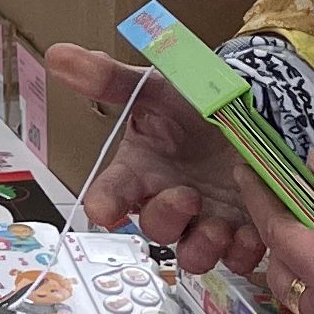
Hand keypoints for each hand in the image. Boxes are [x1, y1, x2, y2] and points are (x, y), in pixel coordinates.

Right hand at [46, 41, 275, 275]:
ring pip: (192, 255)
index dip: (104, 204)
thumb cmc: (196, 105)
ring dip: (202, 247)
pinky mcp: (242, 234)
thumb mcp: (158, 88)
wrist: (255, 110)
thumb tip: (58, 54)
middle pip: (155, 229)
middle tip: (188, 196)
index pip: (111, 193)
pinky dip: (244, 251)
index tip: (102, 210)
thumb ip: (111, 79)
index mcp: (141, 171)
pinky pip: (239, 259)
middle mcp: (170, 202)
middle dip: (167, 218)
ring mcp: (206, 222)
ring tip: (219, 227)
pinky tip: (251, 231)